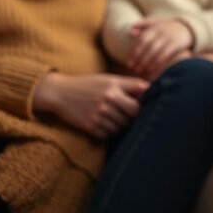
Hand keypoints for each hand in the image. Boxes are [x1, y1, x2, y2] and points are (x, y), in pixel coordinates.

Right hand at [33, 72, 148, 138]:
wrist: (59, 93)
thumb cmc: (88, 85)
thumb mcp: (107, 79)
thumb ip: (128, 84)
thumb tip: (152, 89)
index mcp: (114, 85)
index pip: (142, 91)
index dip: (148, 97)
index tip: (151, 100)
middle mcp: (108, 98)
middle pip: (135, 111)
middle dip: (136, 114)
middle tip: (133, 114)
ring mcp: (99, 114)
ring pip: (123, 125)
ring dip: (123, 124)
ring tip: (117, 118)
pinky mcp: (91, 126)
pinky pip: (110, 134)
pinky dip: (111, 131)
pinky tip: (106, 124)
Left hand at [127, 18, 194, 78]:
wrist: (187, 28)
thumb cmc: (167, 28)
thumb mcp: (156, 23)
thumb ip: (143, 25)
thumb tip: (130, 31)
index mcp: (154, 27)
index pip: (141, 39)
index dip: (134, 51)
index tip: (129, 62)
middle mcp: (161, 31)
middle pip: (147, 46)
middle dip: (139, 58)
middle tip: (133, 68)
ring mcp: (169, 37)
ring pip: (155, 51)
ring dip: (147, 62)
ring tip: (141, 70)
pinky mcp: (176, 44)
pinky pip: (165, 54)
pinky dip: (157, 62)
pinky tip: (152, 69)